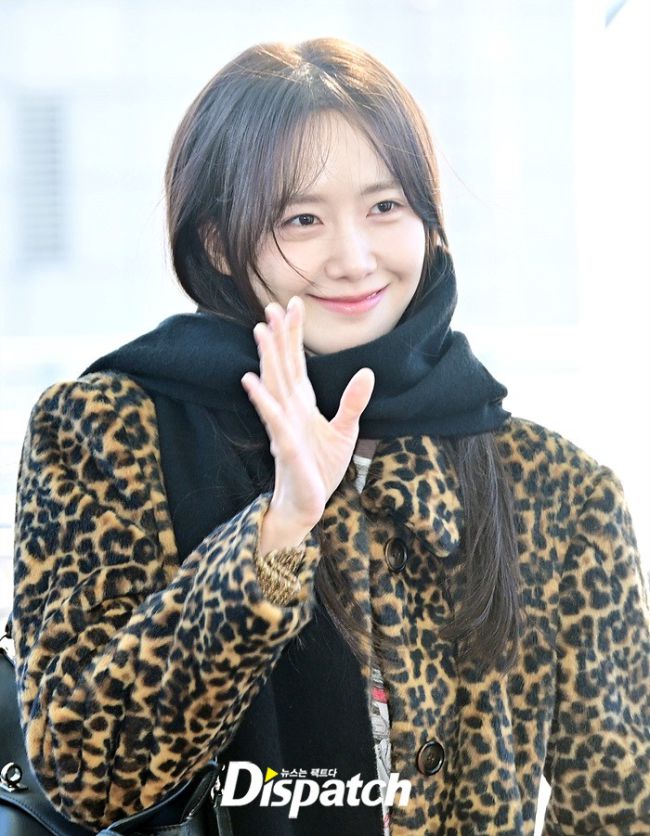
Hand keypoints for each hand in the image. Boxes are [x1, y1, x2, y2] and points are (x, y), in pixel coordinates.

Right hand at [241, 296, 374, 526]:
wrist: (307, 504)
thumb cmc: (320, 468)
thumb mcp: (345, 431)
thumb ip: (353, 402)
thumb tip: (367, 372)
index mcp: (302, 404)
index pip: (297, 362)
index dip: (294, 334)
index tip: (293, 304)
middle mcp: (289, 409)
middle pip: (282, 366)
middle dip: (278, 336)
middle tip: (271, 305)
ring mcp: (284, 426)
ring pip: (274, 385)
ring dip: (267, 358)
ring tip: (260, 331)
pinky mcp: (285, 446)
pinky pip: (273, 419)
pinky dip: (263, 399)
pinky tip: (251, 380)